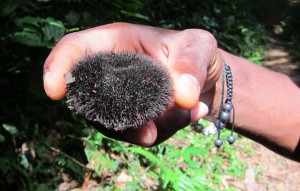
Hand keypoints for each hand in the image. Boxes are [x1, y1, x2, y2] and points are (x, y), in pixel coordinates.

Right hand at [43, 22, 222, 145]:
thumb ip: (190, 65)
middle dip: (118, 117)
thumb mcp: (198, 46)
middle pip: (88, 98)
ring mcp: (119, 101)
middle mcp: (110, 74)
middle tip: (153, 128)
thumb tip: (182, 97)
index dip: (59, 66)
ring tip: (188, 110)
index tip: (54, 92)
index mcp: (115, 44)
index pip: (76, 49)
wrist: (204, 80)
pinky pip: (139, 135)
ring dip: (153, 126)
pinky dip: (166, 130)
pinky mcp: (133, 121)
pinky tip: (189, 114)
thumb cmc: (194, 52)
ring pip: (115, 124)